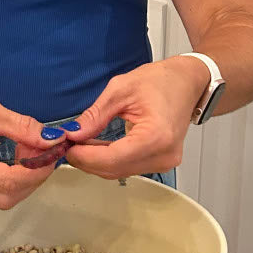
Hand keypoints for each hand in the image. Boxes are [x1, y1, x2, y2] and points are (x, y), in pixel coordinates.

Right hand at [0, 80, 64, 208]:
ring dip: (22, 180)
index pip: (8, 182)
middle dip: (32, 178)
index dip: (36, 171)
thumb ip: (22, 128)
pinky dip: (8, 180)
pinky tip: (16, 159)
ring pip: (0, 199)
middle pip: (6, 198)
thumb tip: (53, 140)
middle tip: (46, 153)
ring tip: (31, 152)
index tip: (53, 154)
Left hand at [61, 57, 209, 179]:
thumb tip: (73, 134)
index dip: (85, 156)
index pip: (113, 158)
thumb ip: (95, 115)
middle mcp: (163, 155)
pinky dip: (108, 159)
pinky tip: (95, 147)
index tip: (66, 147)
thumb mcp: (121, 89)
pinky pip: (128, 167)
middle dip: (86, 160)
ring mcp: (164, 162)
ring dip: (95, 161)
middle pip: (114, 169)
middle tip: (66, 144)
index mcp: (156, 136)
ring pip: (119, 171)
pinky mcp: (160, 162)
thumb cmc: (161, 81)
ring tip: (78, 143)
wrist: (186, 83)